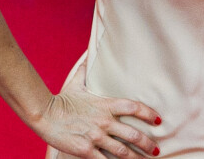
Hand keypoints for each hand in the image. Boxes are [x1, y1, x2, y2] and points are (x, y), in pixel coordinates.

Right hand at [36, 60, 160, 157]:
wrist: (45, 114)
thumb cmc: (61, 99)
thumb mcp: (76, 83)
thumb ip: (85, 71)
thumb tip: (88, 54)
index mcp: (105, 105)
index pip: (133, 107)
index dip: (148, 113)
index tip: (158, 120)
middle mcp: (104, 122)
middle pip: (133, 134)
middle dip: (148, 144)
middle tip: (156, 150)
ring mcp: (96, 137)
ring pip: (123, 152)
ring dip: (137, 158)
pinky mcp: (86, 151)